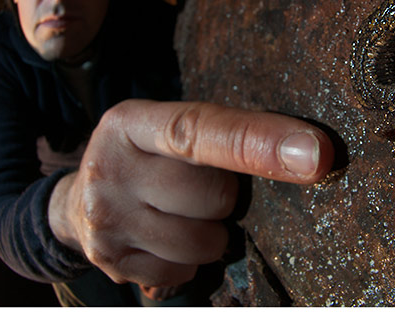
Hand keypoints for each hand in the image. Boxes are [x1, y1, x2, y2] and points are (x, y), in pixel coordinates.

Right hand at [48, 100, 333, 286]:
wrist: (79, 201)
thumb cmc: (147, 159)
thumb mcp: (167, 132)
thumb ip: (222, 134)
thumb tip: (310, 153)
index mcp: (132, 122)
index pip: (202, 130)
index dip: (260, 142)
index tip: (315, 154)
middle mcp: (110, 166)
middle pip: (213, 195)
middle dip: (222, 197)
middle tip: (199, 190)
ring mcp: (106, 218)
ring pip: (203, 241)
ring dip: (209, 233)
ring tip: (181, 215)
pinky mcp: (109, 260)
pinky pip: (183, 272)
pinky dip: (188, 261)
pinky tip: (165, 239)